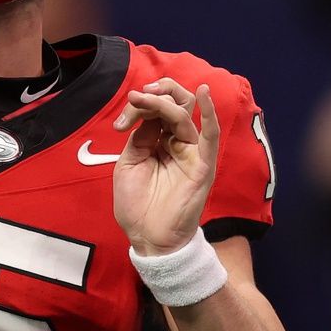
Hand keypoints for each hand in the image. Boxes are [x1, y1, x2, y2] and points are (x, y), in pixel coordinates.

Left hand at [113, 79, 219, 254]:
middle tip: (139, 95)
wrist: (147, 237)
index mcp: (158, 142)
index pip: (155, 112)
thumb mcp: (129, 164)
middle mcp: (177, 143)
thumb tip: (148, 113)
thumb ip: (140, 137)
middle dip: (157, 94)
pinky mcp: (203, 164)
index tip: (120, 122)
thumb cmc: (137, 205)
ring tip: (148, 96)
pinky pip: (210, 135)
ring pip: (186, 115)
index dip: (139, 107)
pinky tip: (203, 93)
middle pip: (175, 105)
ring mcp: (191, 152)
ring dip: (166, 101)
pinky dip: (210, 112)